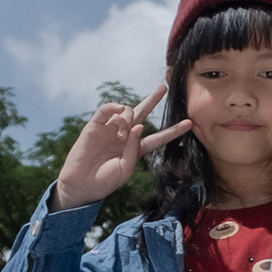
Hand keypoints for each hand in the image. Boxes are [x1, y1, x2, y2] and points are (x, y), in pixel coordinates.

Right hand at [52, 83, 192, 210]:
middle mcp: (125, 135)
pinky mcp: (95, 125)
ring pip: (127, 111)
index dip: (173, 131)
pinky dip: (114, 107)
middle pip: (143, 113)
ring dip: (128, 120)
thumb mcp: (126, 168)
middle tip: (164, 87)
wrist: (82, 184)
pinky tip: (119, 110)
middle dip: (153, 100)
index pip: (158, 137)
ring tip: (121, 136)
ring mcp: (110, 129)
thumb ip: (135, 149)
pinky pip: (106, 109)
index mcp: (136, 148)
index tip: (189, 123)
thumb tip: (138, 126)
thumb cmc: (105, 180)